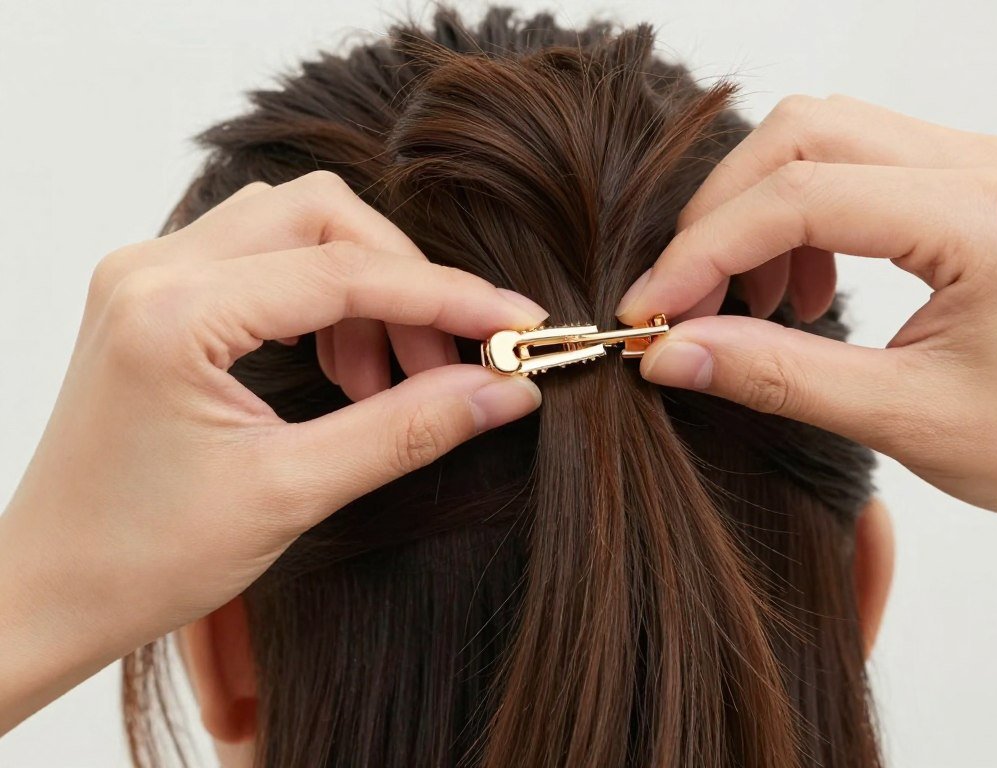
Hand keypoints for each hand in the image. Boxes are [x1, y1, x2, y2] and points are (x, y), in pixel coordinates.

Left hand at [0, 170, 546, 731]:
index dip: (449, 296)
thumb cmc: (143, 559)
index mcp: (174, 313)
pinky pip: (262, 258)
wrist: (50, 590)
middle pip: (322, 215)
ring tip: (387, 377)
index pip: (346, 272)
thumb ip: (408, 429)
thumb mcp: (294, 493)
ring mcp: (148, 275)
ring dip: (363, 287)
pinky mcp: (156, 295)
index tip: (517, 325)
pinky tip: (342, 368)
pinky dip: (322, 298)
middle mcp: (152, 269)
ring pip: (294, 226)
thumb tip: (504, 390)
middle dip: (404, 278)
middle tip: (451, 356)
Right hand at [616, 95, 996, 514]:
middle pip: (804, 130)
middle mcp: (988, 166)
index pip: (800, 196)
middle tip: (686, 299)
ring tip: (753, 302)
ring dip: (761, 207)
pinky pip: (860, 161)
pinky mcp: (973, 183)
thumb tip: (674, 355)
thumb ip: (781, 379)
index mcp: (987, 219)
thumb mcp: (914, 420)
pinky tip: (807, 289)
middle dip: (722, 213)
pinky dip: (803, 213)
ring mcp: (983, 165)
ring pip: (827, 132)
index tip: (649, 312)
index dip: (702, 252)